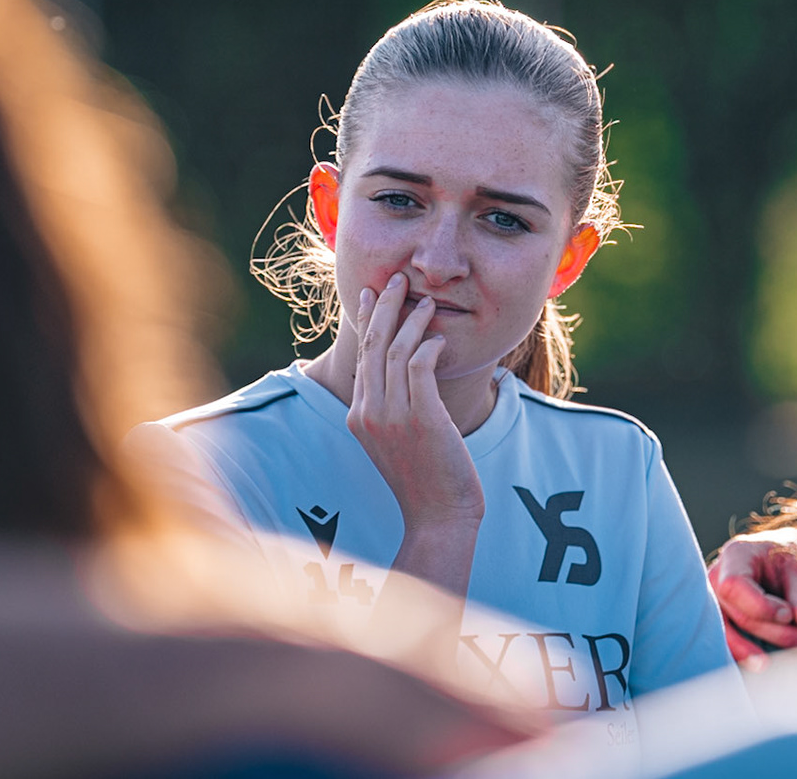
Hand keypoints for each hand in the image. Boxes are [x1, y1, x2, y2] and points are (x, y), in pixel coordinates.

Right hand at [346, 274, 484, 534]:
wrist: (438, 517)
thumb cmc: (425, 480)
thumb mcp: (396, 440)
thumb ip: (392, 408)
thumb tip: (407, 372)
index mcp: (358, 416)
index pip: (360, 356)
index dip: (366, 321)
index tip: (371, 293)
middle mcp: (368, 412)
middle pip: (373, 345)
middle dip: (385, 307)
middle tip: (397, 279)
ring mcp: (392, 416)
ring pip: (395, 352)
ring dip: (412, 321)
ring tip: (426, 301)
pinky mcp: (421, 419)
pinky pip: (419, 367)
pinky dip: (427, 347)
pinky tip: (438, 339)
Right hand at [708, 533, 796, 663]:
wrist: (782, 557)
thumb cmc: (790, 558)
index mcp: (736, 555)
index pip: (734, 586)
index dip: (760, 607)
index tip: (789, 615)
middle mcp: (717, 577)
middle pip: (737, 615)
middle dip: (773, 632)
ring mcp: (714, 599)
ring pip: (728, 633)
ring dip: (758, 649)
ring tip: (791, 653)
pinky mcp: (720, 618)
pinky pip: (727, 640)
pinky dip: (746, 653)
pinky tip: (765, 664)